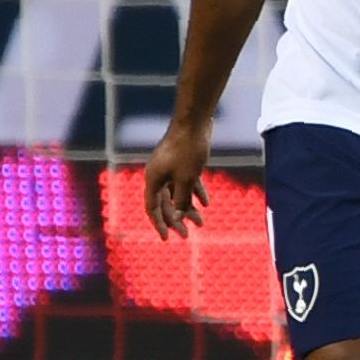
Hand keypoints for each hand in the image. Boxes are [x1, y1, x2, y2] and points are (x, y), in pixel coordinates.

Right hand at [142, 116, 214, 237]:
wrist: (195, 121)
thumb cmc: (188, 149)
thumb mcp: (186, 179)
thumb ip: (181, 200)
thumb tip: (178, 218)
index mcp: (153, 180)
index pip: (152, 208)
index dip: (159, 224)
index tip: (167, 238)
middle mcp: (158, 175)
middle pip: (165, 203)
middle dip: (176, 219)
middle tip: (187, 235)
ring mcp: (169, 168)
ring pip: (178, 193)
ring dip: (189, 208)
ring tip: (202, 223)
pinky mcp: (181, 162)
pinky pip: (186, 182)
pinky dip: (195, 192)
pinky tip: (207, 203)